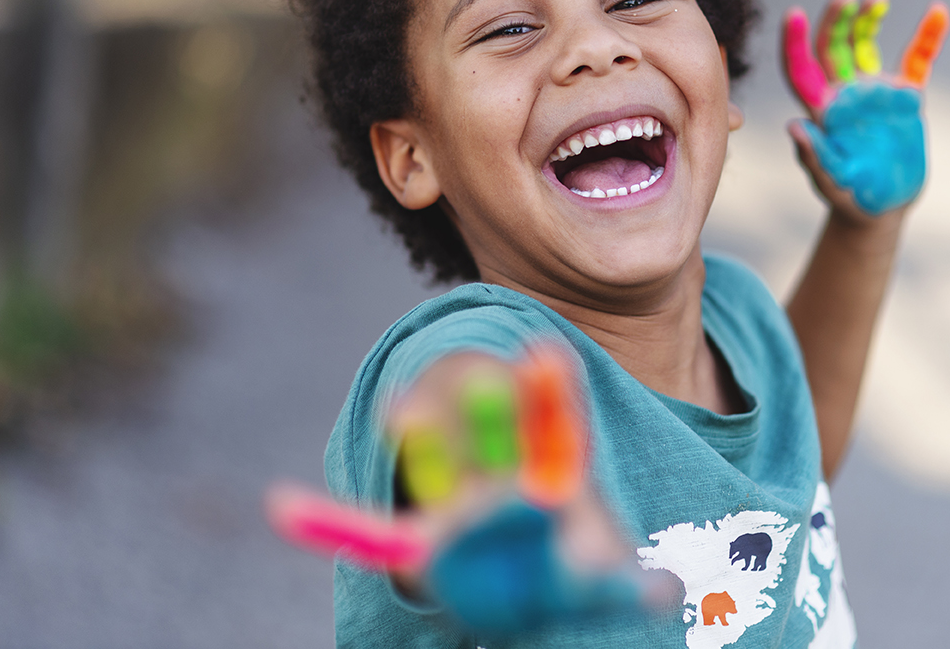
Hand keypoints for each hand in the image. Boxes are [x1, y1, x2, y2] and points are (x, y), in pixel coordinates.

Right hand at [267, 345, 653, 635]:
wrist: (520, 581)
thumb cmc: (563, 571)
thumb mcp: (596, 582)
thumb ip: (625, 589)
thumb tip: (666, 598)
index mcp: (550, 476)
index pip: (555, 424)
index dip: (551, 390)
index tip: (548, 352)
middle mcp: (500, 477)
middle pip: (499, 432)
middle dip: (495, 406)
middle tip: (491, 376)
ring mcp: (458, 501)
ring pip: (440, 461)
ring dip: (423, 437)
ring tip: (403, 412)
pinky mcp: (422, 540)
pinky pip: (374, 533)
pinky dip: (331, 525)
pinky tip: (284, 508)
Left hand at [782, 0, 948, 218]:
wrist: (882, 209)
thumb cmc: (850, 199)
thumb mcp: (832, 182)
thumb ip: (815, 157)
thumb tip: (794, 126)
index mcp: (822, 111)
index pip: (801, 70)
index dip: (794, 43)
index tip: (792, 14)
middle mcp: (844, 94)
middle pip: (833, 46)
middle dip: (836, 20)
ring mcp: (874, 92)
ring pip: (866, 44)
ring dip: (869, 19)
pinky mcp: (905, 98)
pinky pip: (918, 60)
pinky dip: (928, 37)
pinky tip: (938, 12)